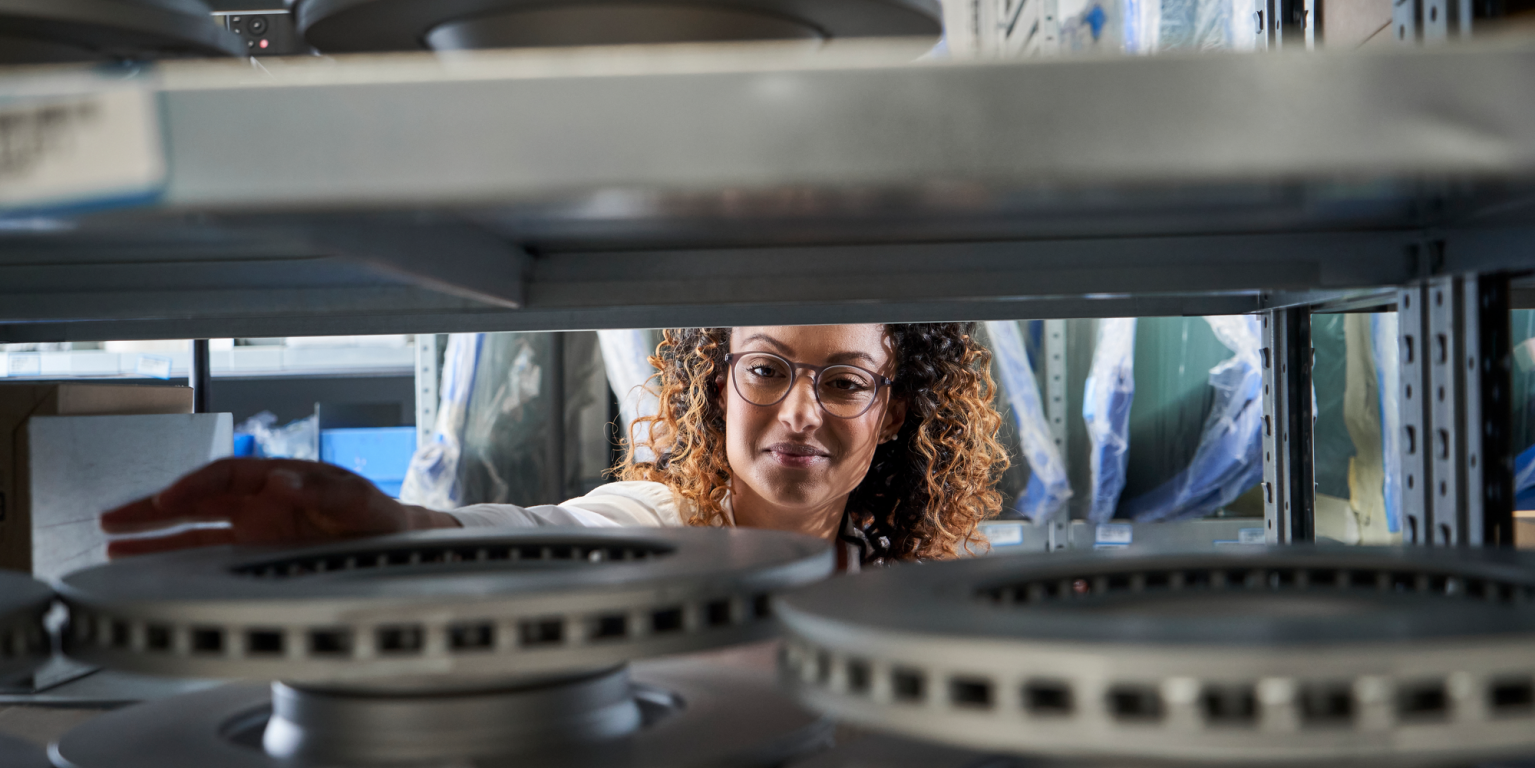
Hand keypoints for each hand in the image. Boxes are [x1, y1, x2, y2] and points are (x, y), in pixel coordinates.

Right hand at [100, 458, 460, 557]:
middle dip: (155, 507)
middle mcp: (262, 499)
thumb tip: (282, 481)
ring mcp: (256, 527)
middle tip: (113, 518)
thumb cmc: (379, 517)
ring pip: (194, 526)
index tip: (167, 500)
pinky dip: (177, 555)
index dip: (194, 486)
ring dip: (155, 533)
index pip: (225, 476)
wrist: (398, 544)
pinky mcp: (256, 552)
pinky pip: (209, 550)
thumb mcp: (359, 502)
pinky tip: (146, 561)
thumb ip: (324, 493)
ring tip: (113, 541)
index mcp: (281, 477)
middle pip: (197, 498)